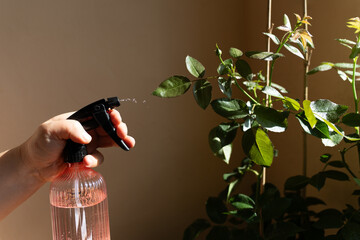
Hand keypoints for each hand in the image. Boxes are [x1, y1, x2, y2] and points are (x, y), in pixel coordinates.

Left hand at [20, 110, 134, 182]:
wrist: (33, 167)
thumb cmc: (39, 144)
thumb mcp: (52, 130)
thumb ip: (71, 128)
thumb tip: (88, 137)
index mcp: (79, 120)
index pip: (99, 114)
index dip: (111, 115)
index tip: (116, 119)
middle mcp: (86, 131)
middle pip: (109, 127)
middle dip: (120, 129)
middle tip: (123, 134)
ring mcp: (87, 145)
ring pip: (109, 141)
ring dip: (119, 142)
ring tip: (127, 144)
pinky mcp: (86, 158)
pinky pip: (98, 158)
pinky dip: (95, 160)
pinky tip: (86, 162)